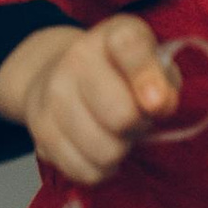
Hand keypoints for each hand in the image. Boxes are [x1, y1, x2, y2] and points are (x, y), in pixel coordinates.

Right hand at [0, 16, 181, 188]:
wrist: (56, 73)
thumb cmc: (118, 72)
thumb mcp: (151, 62)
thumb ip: (165, 80)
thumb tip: (161, 105)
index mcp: (113, 35)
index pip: (129, 47)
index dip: (147, 77)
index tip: (159, 103)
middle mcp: (77, 59)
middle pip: (120, 114)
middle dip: (140, 126)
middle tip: (138, 120)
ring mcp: (54, 96)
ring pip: (105, 151)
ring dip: (121, 150)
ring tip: (117, 134)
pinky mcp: (42, 132)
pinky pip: (86, 171)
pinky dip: (100, 169)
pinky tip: (98, 149)